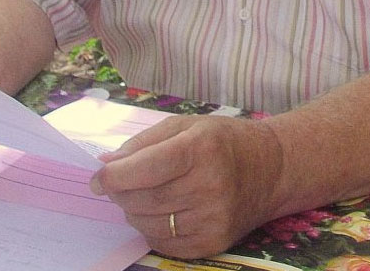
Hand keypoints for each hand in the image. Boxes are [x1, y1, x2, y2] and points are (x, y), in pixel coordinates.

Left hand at [90, 115, 283, 258]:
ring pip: (149, 223)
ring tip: (141, 194)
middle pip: (143, 199)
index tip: (97, 177)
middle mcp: (209, 186)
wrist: (272, 169)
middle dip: (119, 192)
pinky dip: (151, 228)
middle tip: (114, 183)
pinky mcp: (213, 243)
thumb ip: (145, 143)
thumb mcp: (187, 126)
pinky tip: (160, 211)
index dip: (115, 176)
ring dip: (133, 210)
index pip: (146, 168)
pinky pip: (165, 243)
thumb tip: (107, 164)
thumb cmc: (224, 141)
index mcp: (201, 149)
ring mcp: (212, 219)